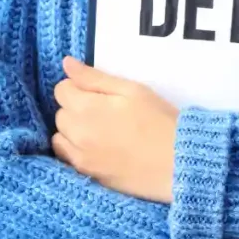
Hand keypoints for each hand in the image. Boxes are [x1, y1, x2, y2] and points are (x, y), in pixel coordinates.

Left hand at [52, 57, 177, 203]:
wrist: (178, 162)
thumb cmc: (160, 120)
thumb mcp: (132, 90)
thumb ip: (95, 77)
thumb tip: (66, 64)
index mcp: (87, 108)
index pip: (62, 89)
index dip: (78, 86)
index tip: (98, 92)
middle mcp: (77, 133)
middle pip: (60, 113)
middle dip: (75, 107)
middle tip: (104, 110)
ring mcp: (80, 157)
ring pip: (60, 137)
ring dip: (72, 130)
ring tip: (98, 130)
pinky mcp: (88, 175)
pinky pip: (66, 159)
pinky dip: (74, 150)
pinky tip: (95, 148)